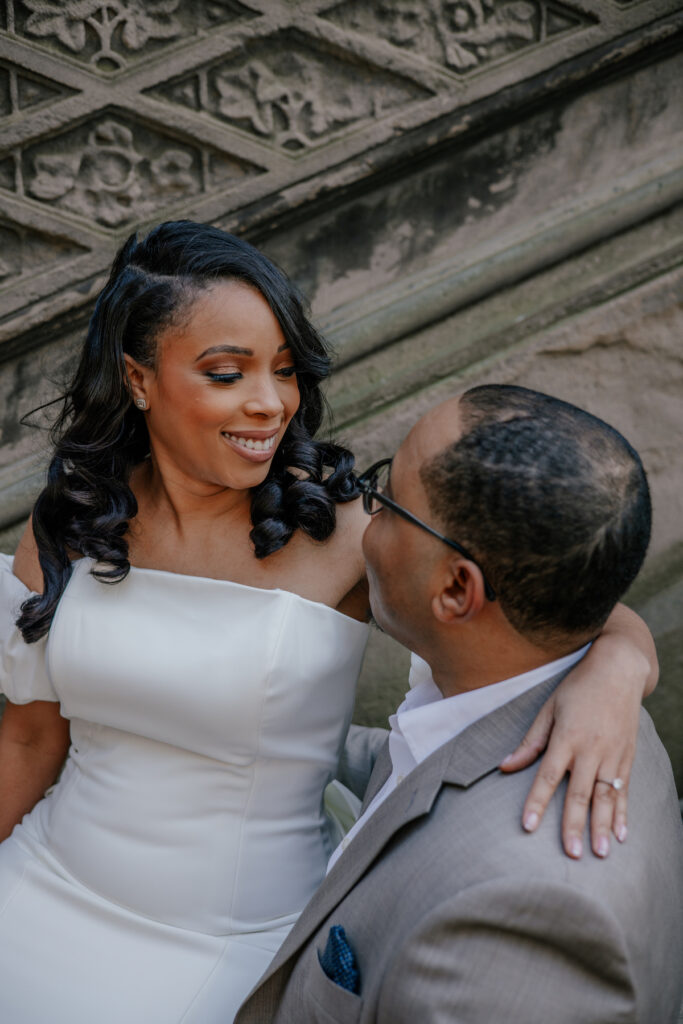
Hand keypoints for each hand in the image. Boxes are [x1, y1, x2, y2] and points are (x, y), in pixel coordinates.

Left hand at [500, 639, 650, 858]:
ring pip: (607, 797)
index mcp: (567, 737)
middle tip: (570, 853)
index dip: (537, 801)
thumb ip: (531, 741)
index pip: (549, 775)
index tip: (529, 825)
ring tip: (600, 853)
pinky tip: (621, 835)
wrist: (618, 670)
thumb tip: (505, 766)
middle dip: (574, 825)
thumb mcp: (549, 708)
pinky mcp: (628, 757)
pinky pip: (625, 791)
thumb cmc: (578, 688)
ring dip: (602, 827)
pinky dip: (623, 814)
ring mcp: (613, 755)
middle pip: (580, 793)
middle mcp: (592, 749)